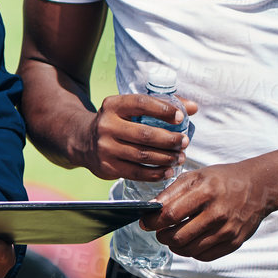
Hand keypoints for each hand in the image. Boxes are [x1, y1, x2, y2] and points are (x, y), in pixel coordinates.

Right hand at [72, 93, 198, 180]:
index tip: (181, 117)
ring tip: (180, 157)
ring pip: (142, 155)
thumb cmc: (118, 121)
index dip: (163, 110)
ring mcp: (105, 147)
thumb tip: (193, 107)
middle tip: (185, 142)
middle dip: (170, 140)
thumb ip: (162, 105)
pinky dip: (156, 173)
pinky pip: (136, 173)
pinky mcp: (106, 167)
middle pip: (144, 134)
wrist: (83, 140)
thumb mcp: (131, 108)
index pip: (140, 103)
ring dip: (166, 158)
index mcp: (113, 105)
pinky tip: (168, 171)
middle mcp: (106, 125)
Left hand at [147, 161, 277, 261]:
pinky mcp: (234, 242)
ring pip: (189, 250)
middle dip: (162, 236)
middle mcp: (218, 213)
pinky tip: (190, 240)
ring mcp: (227, 230)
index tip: (146, 222)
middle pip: (178, 237)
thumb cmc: (222, 179)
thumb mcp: (196, 176)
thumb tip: (150, 208)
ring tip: (173, 236)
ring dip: (175, 245)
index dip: (153, 221)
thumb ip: (172, 192)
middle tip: (160, 231)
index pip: (171, 214)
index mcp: (206, 192)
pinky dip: (191, 251)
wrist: (258, 187)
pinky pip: (204, 256)